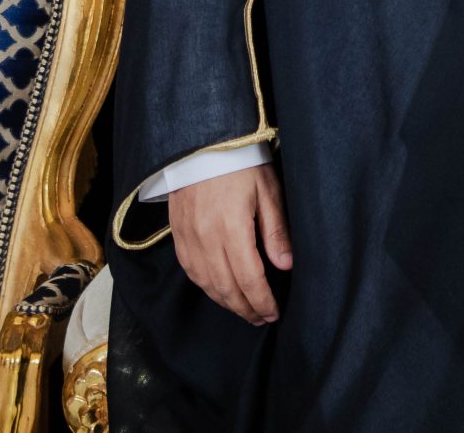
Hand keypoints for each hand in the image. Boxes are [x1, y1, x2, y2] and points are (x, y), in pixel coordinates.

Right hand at [168, 162, 292, 324]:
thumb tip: (286, 265)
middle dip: (246, 308)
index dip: (262, 301)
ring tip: (245, 310)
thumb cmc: (240, 164)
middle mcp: (206, 239)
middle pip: (227, 288)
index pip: (249, 278)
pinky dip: (207, 287)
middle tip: (263, 318)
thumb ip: (276, 231)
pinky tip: (220, 291)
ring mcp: (188, 239)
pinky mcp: (177, 236)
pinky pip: (192, 272)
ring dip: (227, 302)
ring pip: (207, 284)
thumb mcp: (267, 191)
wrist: (200, 145)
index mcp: (231, 228)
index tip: (274, 312)